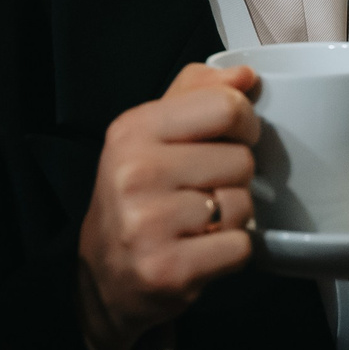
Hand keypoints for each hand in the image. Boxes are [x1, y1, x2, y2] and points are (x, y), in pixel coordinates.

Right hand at [77, 62, 260, 349]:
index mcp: (134, 129)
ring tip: (200, 222)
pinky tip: (201, 249)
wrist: (104, 273)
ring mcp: (148, 224)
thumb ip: (198, 93)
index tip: (234, 137)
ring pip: (243, 205)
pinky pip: (240, 247)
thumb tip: (244, 76)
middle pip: (241, 160)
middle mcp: (136, 172)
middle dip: (234, 178)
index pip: (225, 106)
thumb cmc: (138, 195)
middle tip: (204, 190)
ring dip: (233, 216)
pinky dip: (231, 251)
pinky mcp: (168, 269)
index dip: (244, 123)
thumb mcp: (152, 133)